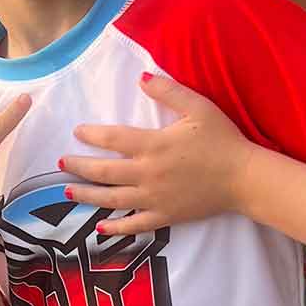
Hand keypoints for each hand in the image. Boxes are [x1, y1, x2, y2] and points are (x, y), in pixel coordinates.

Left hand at [58, 73, 252, 234]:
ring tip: (67, 193)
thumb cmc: (223, 140)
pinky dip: (115, 228)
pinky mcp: (165, 217)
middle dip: (79, 167)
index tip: (77, 132)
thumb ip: (168, 91)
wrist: (244, 178)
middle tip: (61, 163)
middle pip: (104, 171)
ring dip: (87, 196)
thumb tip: (142, 77)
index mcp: (153, 145)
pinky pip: (134, 225)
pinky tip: (99, 228)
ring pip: (112, 199)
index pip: (112, 138)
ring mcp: (154, 198)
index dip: (91, 135)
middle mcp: (148, 174)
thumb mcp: (197, 107)